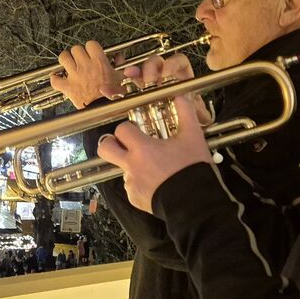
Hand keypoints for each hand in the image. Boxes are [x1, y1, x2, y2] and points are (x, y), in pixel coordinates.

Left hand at [50, 41, 125, 108]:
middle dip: (78, 53)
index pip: (91, 44)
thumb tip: (119, 56)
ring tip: (68, 63)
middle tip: (80, 59)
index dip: (90, 47)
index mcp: (99, 62)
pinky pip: (55, 80)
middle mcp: (85, 66)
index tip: (91, 52)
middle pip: (76, 49)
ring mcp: (74, 76)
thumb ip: (120, 64)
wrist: (105, 110)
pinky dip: (55, 79)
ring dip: (65, 59)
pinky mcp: (67, 87)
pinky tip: (57, 78)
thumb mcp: (121, 78)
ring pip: (63, 58)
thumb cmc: (113, 96)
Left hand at [97, 94, 212, 213]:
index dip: (128, 128)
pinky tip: (158, 185)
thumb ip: (185, 113)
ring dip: (132, 167)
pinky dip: (141, 185)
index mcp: (142, 148)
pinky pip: (132, 188)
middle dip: (110, 144)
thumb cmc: (192, 168)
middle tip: (123, 145)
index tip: (137, 130)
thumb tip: (181, 96)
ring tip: (154, 169)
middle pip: (105, 149)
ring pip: (122, 170)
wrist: (194, 202)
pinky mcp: (134, 199)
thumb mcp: (193, 137)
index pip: (121, 129)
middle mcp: (131, 165)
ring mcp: (131, 184)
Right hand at [122, 53, 212, 124]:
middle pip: (158, 63)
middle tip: (148, 79)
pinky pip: (130, 84)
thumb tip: (202, 114)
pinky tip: (117, 83)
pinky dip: (122, 83)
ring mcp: (152, 83)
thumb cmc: (191, 117)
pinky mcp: (139, 92)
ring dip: (136, 72)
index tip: (167, 72)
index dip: (172, 63)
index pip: (179, 62)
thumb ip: (199, 113)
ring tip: (130, 75)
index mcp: (182, 77)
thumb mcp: (198, 115)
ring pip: (143, 70)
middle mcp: (166, 77)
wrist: (182, 130)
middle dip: (151, 67)